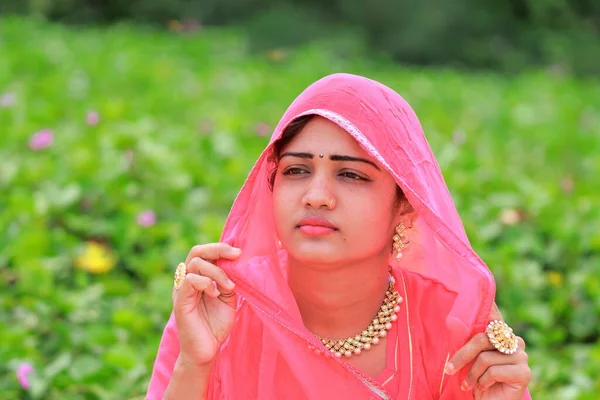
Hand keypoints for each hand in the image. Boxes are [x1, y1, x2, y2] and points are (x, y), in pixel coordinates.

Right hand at [172, 243, 240, 367]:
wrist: (207, 351)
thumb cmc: (216, 325)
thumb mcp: (228, 298)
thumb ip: (229, 279)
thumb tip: (237, 261)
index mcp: (198, 276)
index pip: (204, 252)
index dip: (221, 248)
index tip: (239, 252)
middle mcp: (187, 279)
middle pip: (197, 251)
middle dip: (218, 249)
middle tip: (236, 255)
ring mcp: (181, 289)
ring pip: (195, 263)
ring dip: (217, 271)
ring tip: (229, 286)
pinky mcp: (180, 301)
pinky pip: (189, 280)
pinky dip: (206, 282)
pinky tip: (216, 294)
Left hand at [445, 303, 530, 398]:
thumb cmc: (477, 380)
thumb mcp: (469, 358)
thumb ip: (466, 340)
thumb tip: (452, 320)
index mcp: (503, 335)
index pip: (493, 317)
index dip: (487, 307)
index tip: (476, 297)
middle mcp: (515, 342)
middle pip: (482, 339)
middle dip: (462, 356)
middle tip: (449, 370)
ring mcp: (522, 356)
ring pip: (485, 358)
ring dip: (472, 375)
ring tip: (469, 385)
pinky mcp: (524, 373)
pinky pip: (493, 371)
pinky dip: (482, 382)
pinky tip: (483, 388)